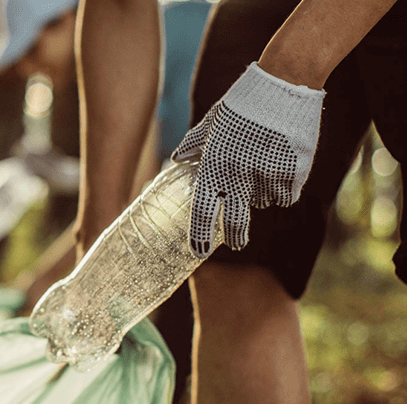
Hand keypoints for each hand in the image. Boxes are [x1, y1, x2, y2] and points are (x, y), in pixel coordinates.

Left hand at [173, 62, 324, 257]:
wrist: (283, 84)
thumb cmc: (243, 103)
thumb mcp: (211, 122)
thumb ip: (193, 144)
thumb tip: (177, 158)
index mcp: (213, 166)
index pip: (202, 211)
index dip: (200, 236)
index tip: (198, 252)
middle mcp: (238, 176)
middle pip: (236, 222)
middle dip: (236, 237)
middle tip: (237, 244)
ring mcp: (266, 176)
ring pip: (264, 202)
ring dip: (262, 193)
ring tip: (264, 164)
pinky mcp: (293, 173)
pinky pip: (287, 194)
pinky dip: (284, 186)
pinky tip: (282, 165)